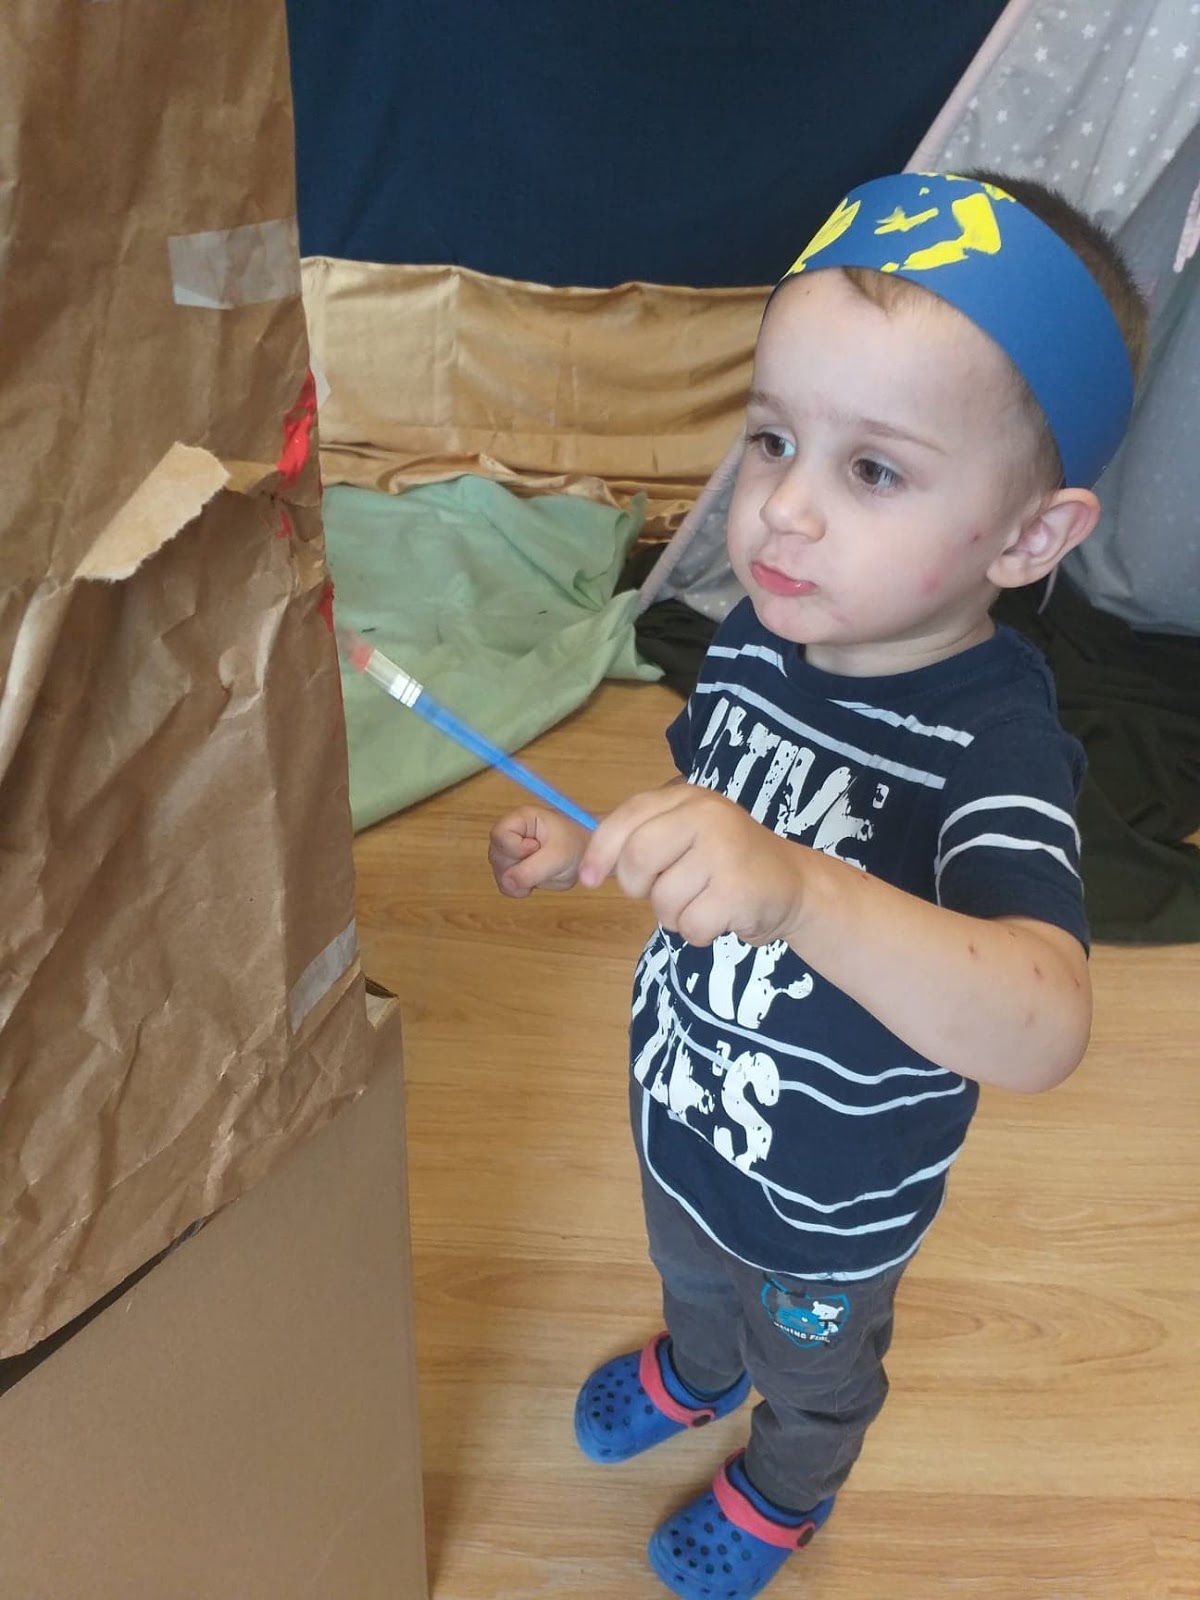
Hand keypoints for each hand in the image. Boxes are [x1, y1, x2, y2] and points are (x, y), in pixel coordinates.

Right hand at [489, 807, 590, 896]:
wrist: (586, 857)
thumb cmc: (575, 847)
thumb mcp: (557, 858)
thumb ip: (531, 870)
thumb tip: (507, 882)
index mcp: (521, 819)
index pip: (499, 835)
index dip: (515, 848)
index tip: (537, 848)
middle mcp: (511, 833)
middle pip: (497, 855)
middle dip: (519, 867)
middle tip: (544, 861)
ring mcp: (510, 851)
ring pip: (499, 872)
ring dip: (521, 879)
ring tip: (543, 870)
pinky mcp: (513, 868)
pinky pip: (506, 885)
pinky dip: (521, 888)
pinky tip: (537, 880)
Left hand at [578, 785, 806, 945]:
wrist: (795, 885)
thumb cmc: (728, 862)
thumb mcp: (689, 834)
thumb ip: (645, 838)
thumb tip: (590, 866)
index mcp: (689, 798)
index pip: (627, 818)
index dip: (600, 851)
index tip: (590, 878)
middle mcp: (707, 816)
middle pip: (637, 858)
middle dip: (639, 886)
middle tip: (664, 891)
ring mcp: (725, 852)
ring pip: (662, 900)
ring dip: (675, 914)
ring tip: (704, 901)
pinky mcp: (738, 890)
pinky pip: (690, 925)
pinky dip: (698, 932)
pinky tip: (722, 916)